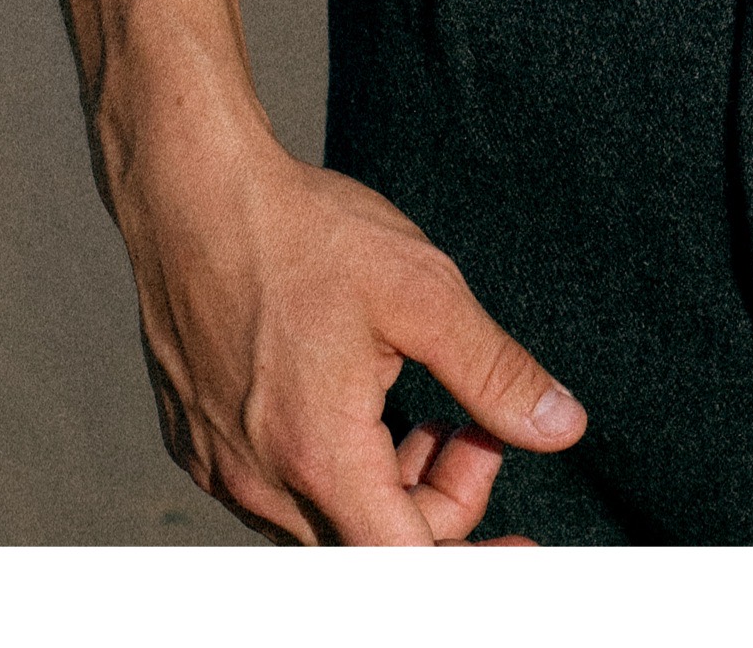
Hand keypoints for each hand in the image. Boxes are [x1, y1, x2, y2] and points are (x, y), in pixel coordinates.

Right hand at [116, 126, 583, 544]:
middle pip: (369, 546)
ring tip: (419, 412)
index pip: (406, 560)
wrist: (190, 192)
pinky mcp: (197, 443)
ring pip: (323, 523)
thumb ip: (493, 371)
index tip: (520, 535)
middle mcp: (261, 482)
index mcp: (321, 456)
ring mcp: (221, 467)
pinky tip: (354, 399)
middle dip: (439, 500)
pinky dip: (331, 468)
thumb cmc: (302, 233)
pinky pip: (276, 492)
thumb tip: (562, 427)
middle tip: (468, 426)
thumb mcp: (421, 290)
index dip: (474, 552)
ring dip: (385, 486)